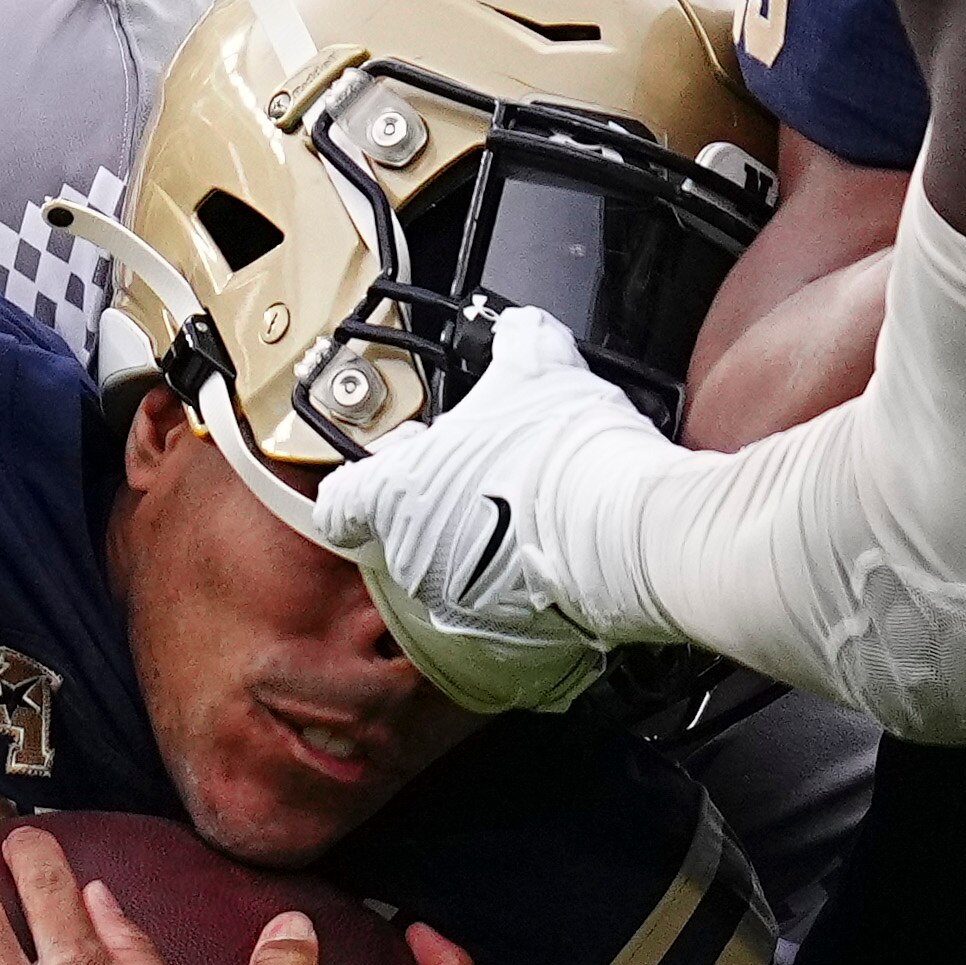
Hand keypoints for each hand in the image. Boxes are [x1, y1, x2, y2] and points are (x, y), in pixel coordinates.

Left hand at [313, 308, 678, 714]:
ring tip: (526, 508)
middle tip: (482, 472)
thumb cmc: (563, 454)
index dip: (359, 483)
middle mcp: (412, 558)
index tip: (383, 472)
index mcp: (396, 493)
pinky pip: (495, 604)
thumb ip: (516, 343)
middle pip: (402, 531)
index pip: (339, 503)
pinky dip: (516, 579)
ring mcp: (454, 603)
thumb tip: (521, 329)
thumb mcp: (537, 369)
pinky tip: (551, 545)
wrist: (626, 532)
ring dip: (476, 543)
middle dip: (436, 503)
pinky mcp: (503, 635)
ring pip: (449, 571)